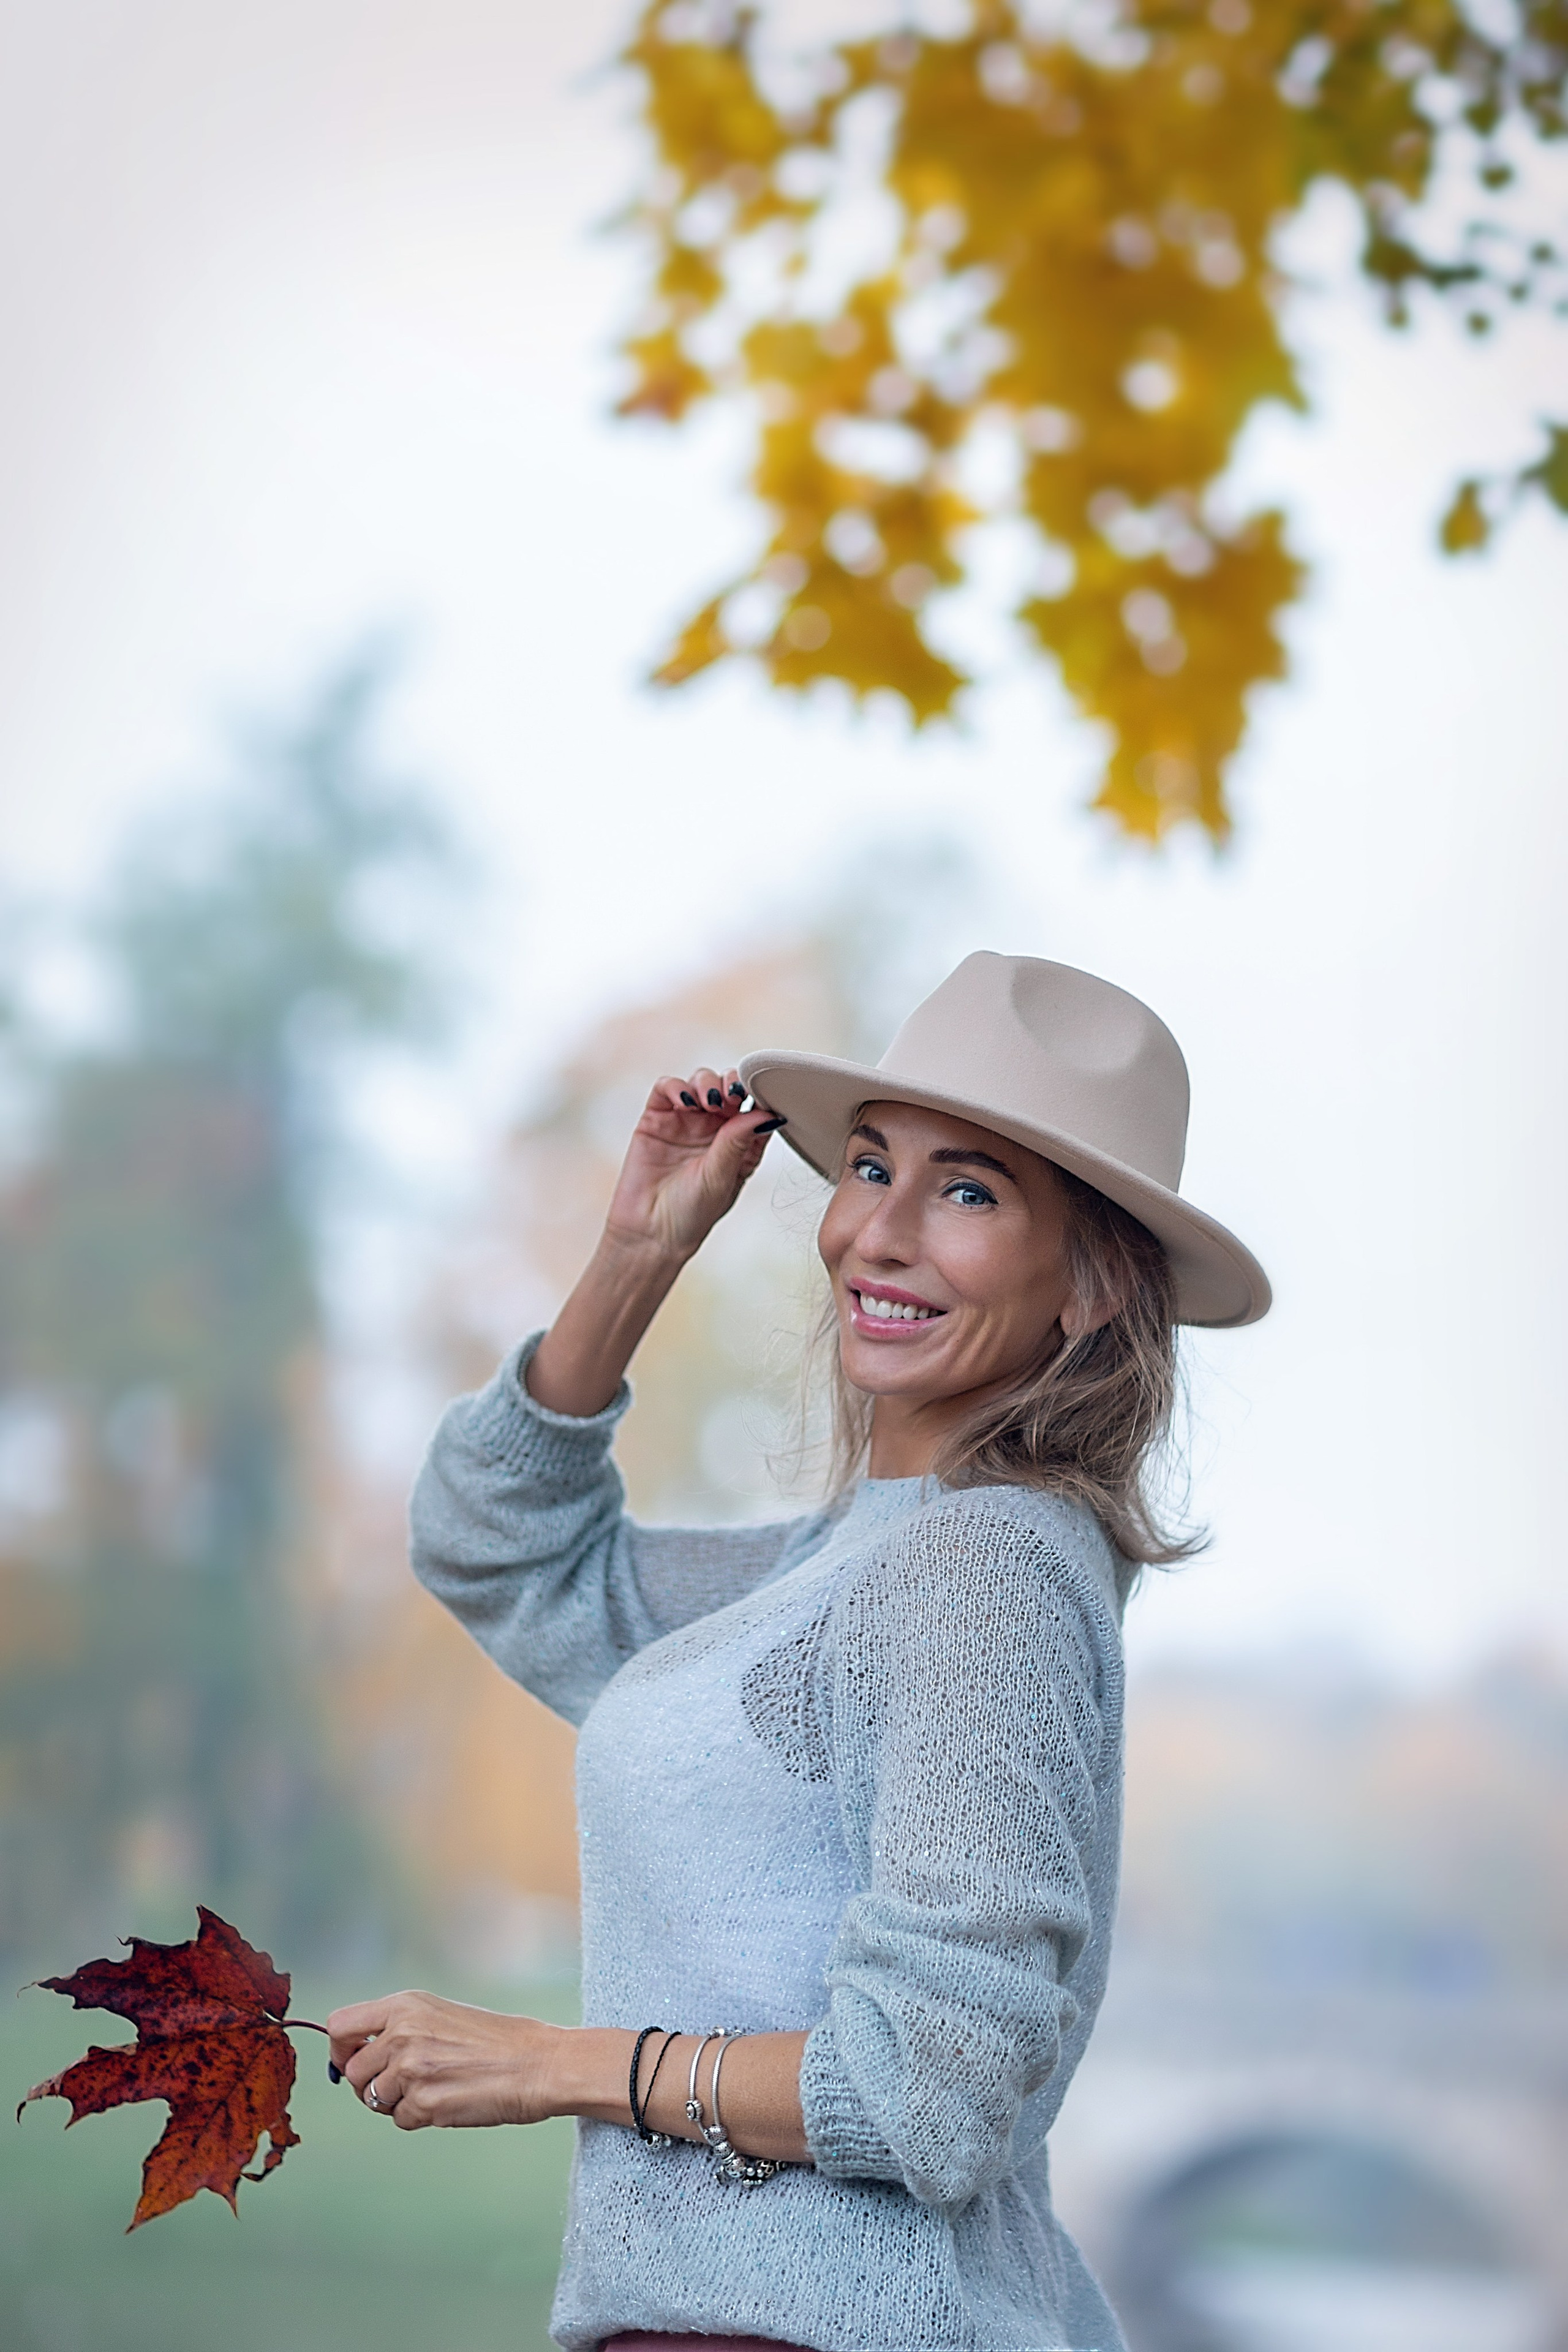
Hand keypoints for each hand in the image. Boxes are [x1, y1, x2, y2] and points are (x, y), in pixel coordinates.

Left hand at [327, 1989, 563, 2130]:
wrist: (538, 2063)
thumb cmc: (498, 2040)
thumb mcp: (442, 2014)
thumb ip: (399, 2028)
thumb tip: (359, 2055)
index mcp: (406, 2005)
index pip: (340, 2025)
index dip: (339, 2050)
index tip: (349, 2061)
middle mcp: (402, 2034)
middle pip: (352, 2072)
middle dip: (369, 2085)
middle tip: (399, 2086)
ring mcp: (412, 2070)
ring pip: (374, 2100)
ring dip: (396, 2102)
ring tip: (433, 2089)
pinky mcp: (425, 2104)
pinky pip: (401, 2120)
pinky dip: (419, 2117)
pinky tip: (447, 2101)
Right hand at [603, 1065, 781, 1266]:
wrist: (649, 1232)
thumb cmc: (691, 1213)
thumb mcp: (722, 1177)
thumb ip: (738, 1142)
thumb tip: (766, 1113)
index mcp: (740, 1143)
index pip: (755, 1106)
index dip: (758, 1095)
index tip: (758, 1096)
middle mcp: (715, 1129)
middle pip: (729, 1087)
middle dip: (732, 1084)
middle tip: (731, 1097)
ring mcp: (686, 1121)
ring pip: (700, 1082)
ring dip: (707, 1083)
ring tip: (708, 1101)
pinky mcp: (656, 1119)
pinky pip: (667, 1089)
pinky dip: (675, 1086)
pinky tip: (683, 1101)